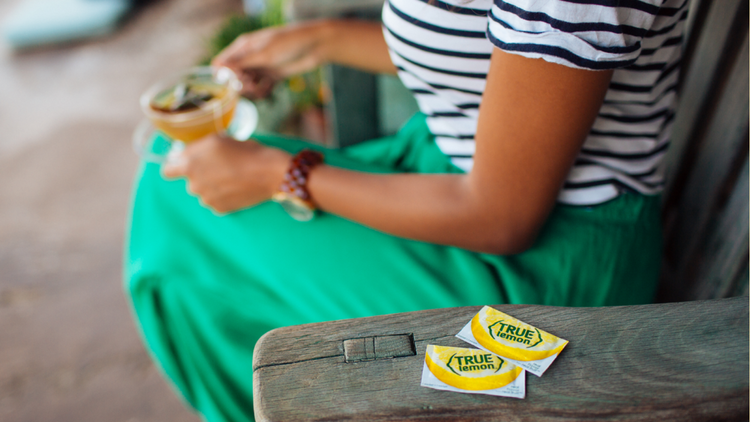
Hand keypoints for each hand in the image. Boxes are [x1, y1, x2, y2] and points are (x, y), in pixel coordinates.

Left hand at [162, 134, 289, 213]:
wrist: (269, 173)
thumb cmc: (244, 152)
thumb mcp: (216, 140)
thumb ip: (194, 149)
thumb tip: (183, 155)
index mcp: (189, 165)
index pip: (167, 171)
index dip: (175, 166)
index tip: (186, 164)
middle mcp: (194, 185)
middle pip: (189, 181)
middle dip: (200, 174)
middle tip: (220, 166)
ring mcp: (207, 199)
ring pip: (203, 191)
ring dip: (212, 185)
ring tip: (231, 177)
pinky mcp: (220, 209)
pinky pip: (215, 201)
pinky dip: (222, 195)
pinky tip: (235, 187)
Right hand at [212, 21, 333, 98]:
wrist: (315, 46)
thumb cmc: (289, 43)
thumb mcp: (264, 54)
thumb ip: (242, 63)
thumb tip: (218, 68)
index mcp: (244, 46)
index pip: (222, 62)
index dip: (223, 76)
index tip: (233, 82)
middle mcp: (251, 56)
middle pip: (234, 76)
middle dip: (239, 85)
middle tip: (251, 86)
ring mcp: (262, 67)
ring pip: (247, 84)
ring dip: (251, 90)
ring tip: (260, 88)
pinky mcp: (273, 76)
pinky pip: (261, 88)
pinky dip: (262, 92)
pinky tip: (267, 90)